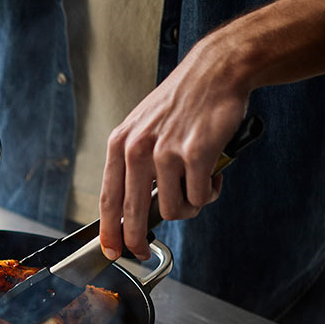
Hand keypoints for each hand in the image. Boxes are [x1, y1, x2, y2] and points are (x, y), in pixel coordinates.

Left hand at [99, 35, 248, 260]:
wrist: (216, 72)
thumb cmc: (181, 104)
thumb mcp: (142, 129)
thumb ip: (132, 165)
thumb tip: (129, 211)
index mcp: (120, 144)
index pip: (108, 199)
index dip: (108, 231)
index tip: (110, 251)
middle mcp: (138, 149)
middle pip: (132, 215)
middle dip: (136, 241)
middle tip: (143, 252)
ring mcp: (166, 152)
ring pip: (172, 210)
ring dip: (188, 208)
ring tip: (197, 188)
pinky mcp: (196, 154)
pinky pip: (199, 197)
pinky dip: (208, 194)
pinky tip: (212, 177)